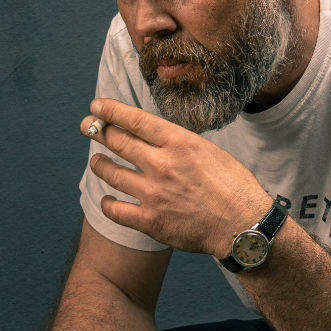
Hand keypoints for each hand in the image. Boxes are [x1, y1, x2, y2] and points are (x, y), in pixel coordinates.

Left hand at [83, 99, 271, 256]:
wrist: (242, 224)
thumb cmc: (233, 187)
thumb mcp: (209, 152)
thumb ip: (180, 145)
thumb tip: (157, 139)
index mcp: (179, 143)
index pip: (136, 120)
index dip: (111, 110)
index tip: (97, 106)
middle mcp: (162, 164)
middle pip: (119, 141)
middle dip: (98, 130)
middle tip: (87, 126)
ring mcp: (153, 193)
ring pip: (111, 172)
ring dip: (99, 164)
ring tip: (97, 160)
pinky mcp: (150, 220)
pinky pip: (115, 209)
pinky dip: (107, 203)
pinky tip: (107, 199)